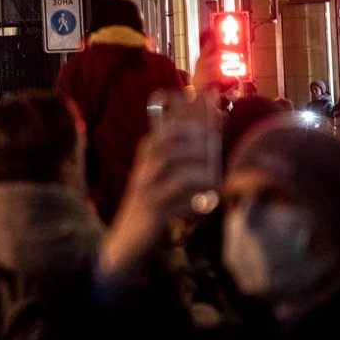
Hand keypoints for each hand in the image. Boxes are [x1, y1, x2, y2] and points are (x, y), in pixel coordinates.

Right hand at [100, 91, 220, 278]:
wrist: (126, 242)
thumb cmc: (150, 209)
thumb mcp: (160, 182)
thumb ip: (179, 163)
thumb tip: (209, 141)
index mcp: (145, 162)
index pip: (160, 130)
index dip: (181, 112)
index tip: (204, 96)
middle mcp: (142, 172)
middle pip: (159, 143)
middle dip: (186, 135)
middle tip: (210, 134)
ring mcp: (145, 191)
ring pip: (169, 168)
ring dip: (194, 166)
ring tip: (213, 172)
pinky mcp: (153, 212)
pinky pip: (176, 199)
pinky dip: (196, 198)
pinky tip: (211, 200)